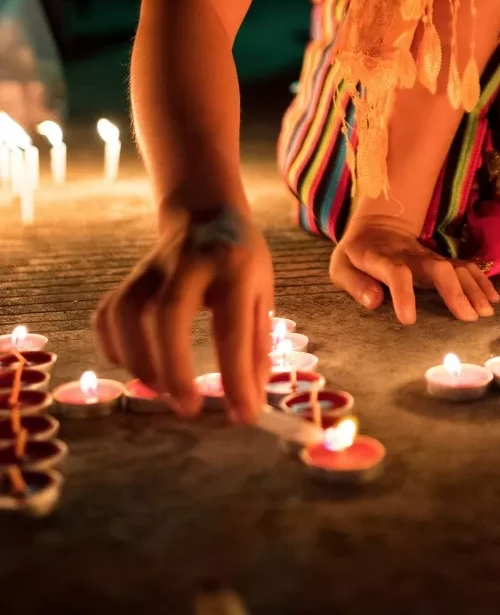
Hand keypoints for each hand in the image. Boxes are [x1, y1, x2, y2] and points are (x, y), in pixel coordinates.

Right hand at [94, 210, 273, 423]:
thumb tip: (250, 401)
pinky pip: (109, 314)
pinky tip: (133, 365)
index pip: (233, 326)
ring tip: (159, 390)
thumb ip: (256, 343)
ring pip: (129, 312)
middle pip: (168, 312)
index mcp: (234, 267)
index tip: (243, 415)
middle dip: (173, 365)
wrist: (206, 212)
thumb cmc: (240, 260)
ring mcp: (152, 267)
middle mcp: (190, 263)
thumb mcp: (262, 291)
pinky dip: (114, 347)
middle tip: (186, 407)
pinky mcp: (128, 277)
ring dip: (139, 360)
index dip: (237, 375)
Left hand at [329, 218, 499, 324]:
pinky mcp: (440, 260)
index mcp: (380, 257)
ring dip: (472, 288)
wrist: (377, 226)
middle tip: (468, 317)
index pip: (394, 271)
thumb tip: (374, 302)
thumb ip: (354, 284)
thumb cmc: (356, 255)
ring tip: (485, 312)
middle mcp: (409, 256)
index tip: (409, 319)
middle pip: (436, 267)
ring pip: (455, 267)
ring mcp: (428, 256)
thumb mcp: (340, 267)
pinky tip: (493, 298)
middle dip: (453, 290)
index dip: (402, 293)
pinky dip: (480, 281)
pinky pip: (464, 268)